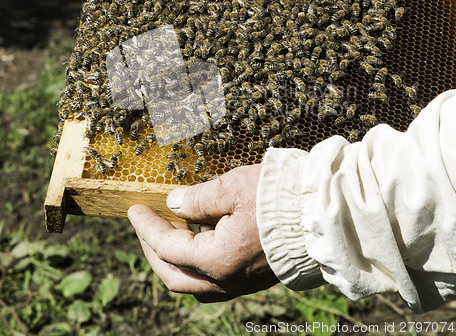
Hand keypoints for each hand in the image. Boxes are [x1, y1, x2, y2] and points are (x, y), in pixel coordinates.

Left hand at [128, 164, 277, 301]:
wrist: (327, 213)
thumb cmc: (280, 197)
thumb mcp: (232, 188)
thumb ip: (197, 199)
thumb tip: (174, 204)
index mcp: (218, 260)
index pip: (168, 247)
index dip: (146, 227)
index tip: (133, 209)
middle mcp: (228, 279)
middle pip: (175, 276)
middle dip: (154, 251)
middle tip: (147, 225)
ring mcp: (243, 281)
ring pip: (196, 282)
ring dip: (176, 259)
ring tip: (174, 228)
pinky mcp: (256, 275)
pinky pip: (216, 278)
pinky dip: (199, 260)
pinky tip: (203, 235)